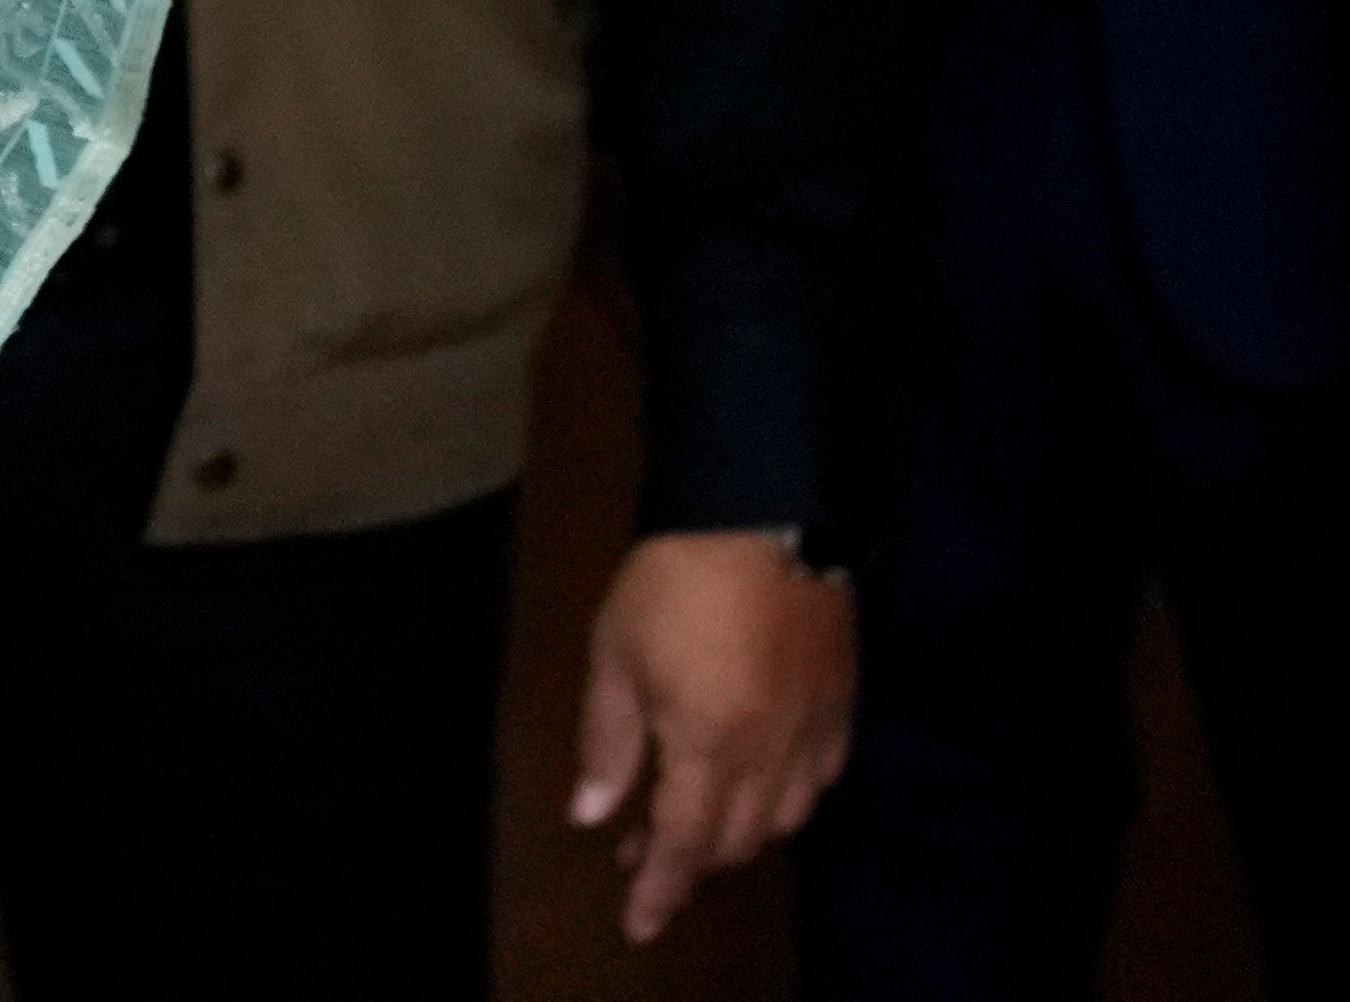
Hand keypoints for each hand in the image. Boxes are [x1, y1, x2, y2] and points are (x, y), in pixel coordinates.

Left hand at [570, 530, 857, 942]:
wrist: (763, 511)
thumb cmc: (671, 579)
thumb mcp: (614, 655)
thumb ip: (607, 742)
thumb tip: (592, 815)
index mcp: (709, 745)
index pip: (685, 844)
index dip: (660, 889)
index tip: (639, 924)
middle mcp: (771, 753)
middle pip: (737, 840)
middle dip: (691, 861)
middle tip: (644, 852)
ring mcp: (815, 729)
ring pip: (784, 818)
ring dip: (739, 834)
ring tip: (695, 822)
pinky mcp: (842, 701)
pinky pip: (823, 777)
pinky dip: (789, 799)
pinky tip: (763, 786)